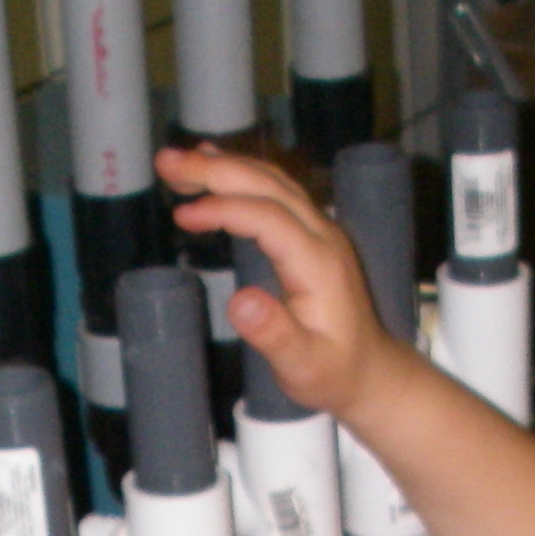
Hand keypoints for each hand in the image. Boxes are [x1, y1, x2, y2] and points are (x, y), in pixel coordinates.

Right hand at [154, 144, 413, 424]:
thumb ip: (273, 335)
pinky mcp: (311, 233)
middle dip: (215, 169)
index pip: (268, 217)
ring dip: (224, 166)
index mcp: (317, 263)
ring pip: (271, 181)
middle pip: (268, 186)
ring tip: (176, 162)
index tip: (181, 215)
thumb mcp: (302, 366)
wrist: (369, 371)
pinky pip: (275, 192)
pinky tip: (214, 169)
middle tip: (165, 162)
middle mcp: (321, 235)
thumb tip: (239, 302)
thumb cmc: (332, 373)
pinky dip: (240, 176)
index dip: (224, 209)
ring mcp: (319, 230)